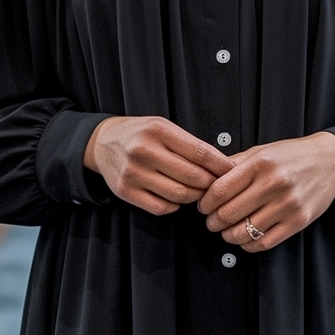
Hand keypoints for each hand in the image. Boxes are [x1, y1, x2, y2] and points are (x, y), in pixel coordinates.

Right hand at [84, 116, 234, 215]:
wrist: (103, 142)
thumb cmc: (140, 133)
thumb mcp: (164, 127)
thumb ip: (189, 144)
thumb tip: (221, 164)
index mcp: (158, 130)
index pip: (199, 151)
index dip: (219, 164)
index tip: (231, 171)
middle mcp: (144, 151)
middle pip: (191, 176)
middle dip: (210, 183)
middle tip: (216, 184)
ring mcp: (133, 173)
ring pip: (179, 195)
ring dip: (194, 196)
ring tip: (198, 191)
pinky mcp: (125, 192)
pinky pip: (161, 208)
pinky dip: (175, 206)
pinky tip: (177, 197)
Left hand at [198, 132, 334, 251]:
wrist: (330, 160)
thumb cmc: (293, 155)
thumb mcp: (262, 150)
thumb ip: (234, 164)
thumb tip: (207, 178)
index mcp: (261, 163)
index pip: (220, 190)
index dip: (206, 202)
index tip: (203, 205)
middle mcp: (274, 183)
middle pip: (228, 214)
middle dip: (213, 222)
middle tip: (211, 221)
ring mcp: (288, 204)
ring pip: (244, 232)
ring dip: (228, 236)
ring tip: (226, 230)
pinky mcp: (298, 221)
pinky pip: (264, 243)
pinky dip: (248, 245)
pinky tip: (245, 237)